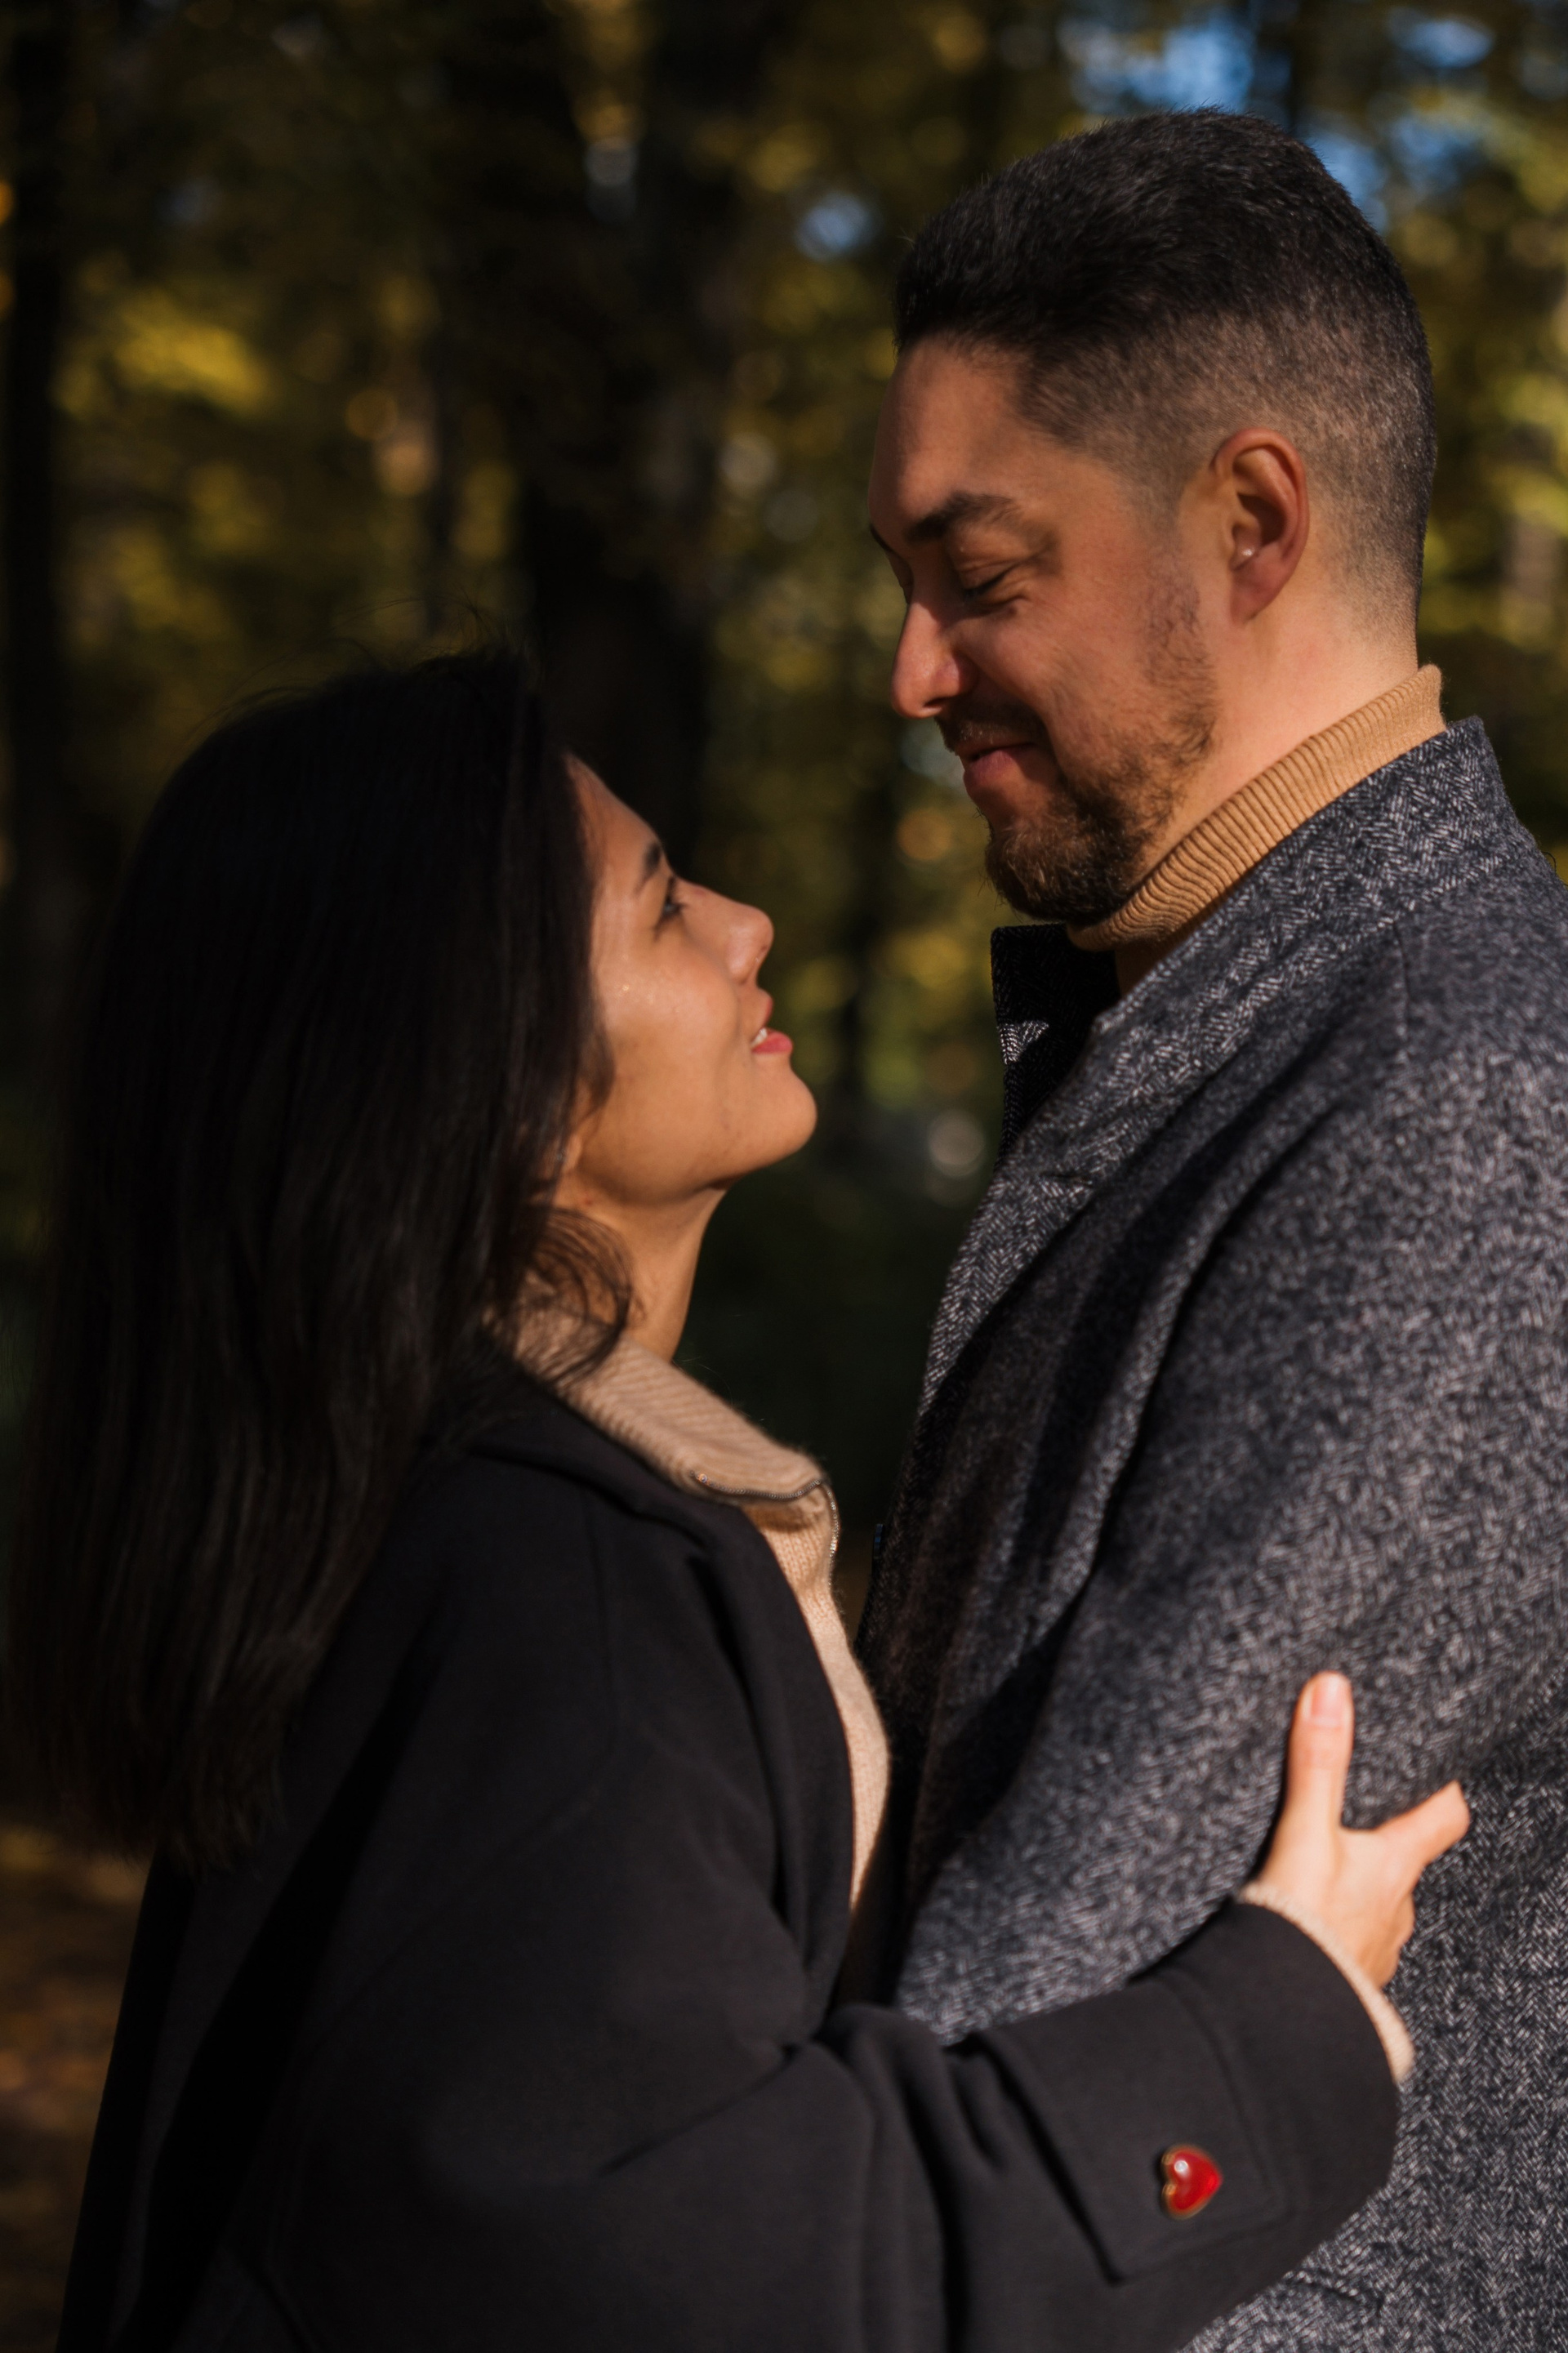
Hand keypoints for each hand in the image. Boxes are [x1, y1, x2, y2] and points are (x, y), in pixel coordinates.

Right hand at [1255, 1672, 1468, 1986]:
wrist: (1278, 2016)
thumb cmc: (1302, 1922)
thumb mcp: (1304, 1832)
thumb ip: (1316, 1762)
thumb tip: (1332, 1688)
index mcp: (1396, 1867)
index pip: (1445, 1819)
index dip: (1444, 1794)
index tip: (1437, 1775)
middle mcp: (1398, 1910)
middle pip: (1407, 1864)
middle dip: (1385, 1842)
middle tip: (1354, 1818)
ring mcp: (1376, 1950)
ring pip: (1379, 1907)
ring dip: (1359, 1890)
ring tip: (1323, 1874)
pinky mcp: (1349, 1982)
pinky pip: (1352, 1946)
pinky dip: (1337, 1930)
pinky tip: (1310, 1928)